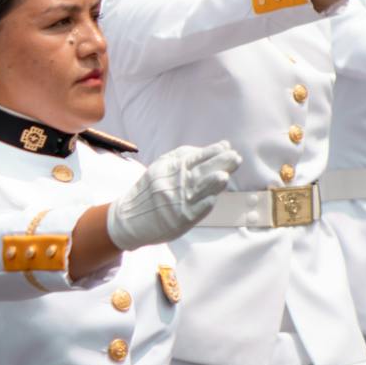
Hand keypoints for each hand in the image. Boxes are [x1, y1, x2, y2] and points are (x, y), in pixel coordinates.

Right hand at [106, 141, 241, 250]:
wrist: (129, 218)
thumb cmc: (150, 190)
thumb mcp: (162, 167)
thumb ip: (189, 156)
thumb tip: (223, 145)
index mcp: (169, 168)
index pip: (194, 157)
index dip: (212, 152)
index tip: (227, 147)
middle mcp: (173, 183)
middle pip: (199, 171)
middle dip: (218, 164)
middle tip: (235, 158)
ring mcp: (177, 201)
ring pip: (198, 190)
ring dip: (211, 183)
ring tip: (224, 176)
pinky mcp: (181, 219)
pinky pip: (195, 211)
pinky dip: (203, 204)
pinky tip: (214, 199)